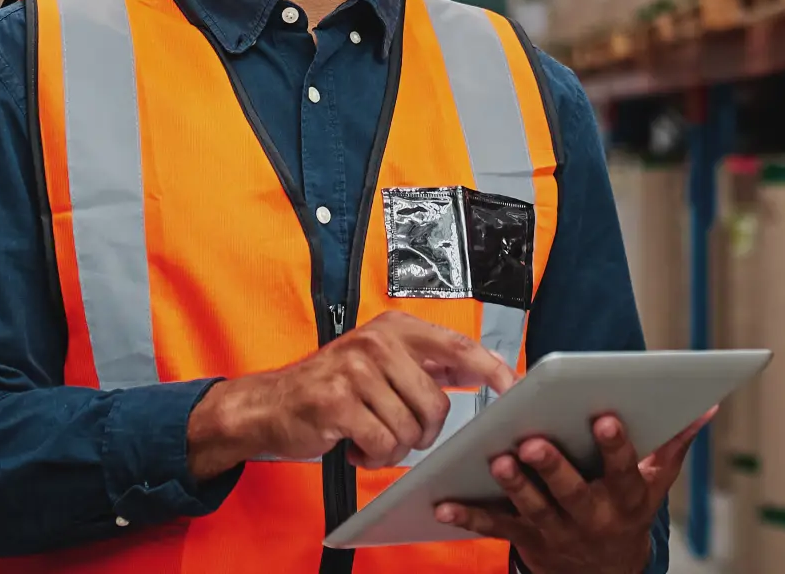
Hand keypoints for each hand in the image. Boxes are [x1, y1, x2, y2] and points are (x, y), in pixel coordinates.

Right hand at [185, 313, 513, 479]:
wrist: (269, 405)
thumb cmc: (331, 387)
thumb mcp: (380, 362)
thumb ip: (428, 364)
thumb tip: (486, 367)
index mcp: (394, 328)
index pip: (457, 348)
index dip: (492, 368)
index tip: (514, 387)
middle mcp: (377, 342)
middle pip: (437, 404)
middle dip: (422, 433)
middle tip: (395, 431)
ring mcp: (356, 369)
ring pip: (410, 430)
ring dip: (393, 447)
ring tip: (367, 433)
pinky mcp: (337, 400)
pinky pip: (382, 446)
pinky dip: (371, 456)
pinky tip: (353, 443)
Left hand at [432, 409, 709, 573]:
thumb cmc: (627, 512)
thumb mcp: (655, 484)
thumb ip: (673, 444)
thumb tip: (704, 403)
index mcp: (625, 497)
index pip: (622, 469)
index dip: (616, 446)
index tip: (606, 417)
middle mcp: (591, 516)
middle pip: (571, 491)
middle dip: (553, 466)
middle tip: (533, 440)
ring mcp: (556, 532)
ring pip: (533, 508)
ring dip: (514, 485)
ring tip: (496, 459)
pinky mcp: (526, 539)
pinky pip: (495, 526)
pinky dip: (468, 516)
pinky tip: (444, 502)